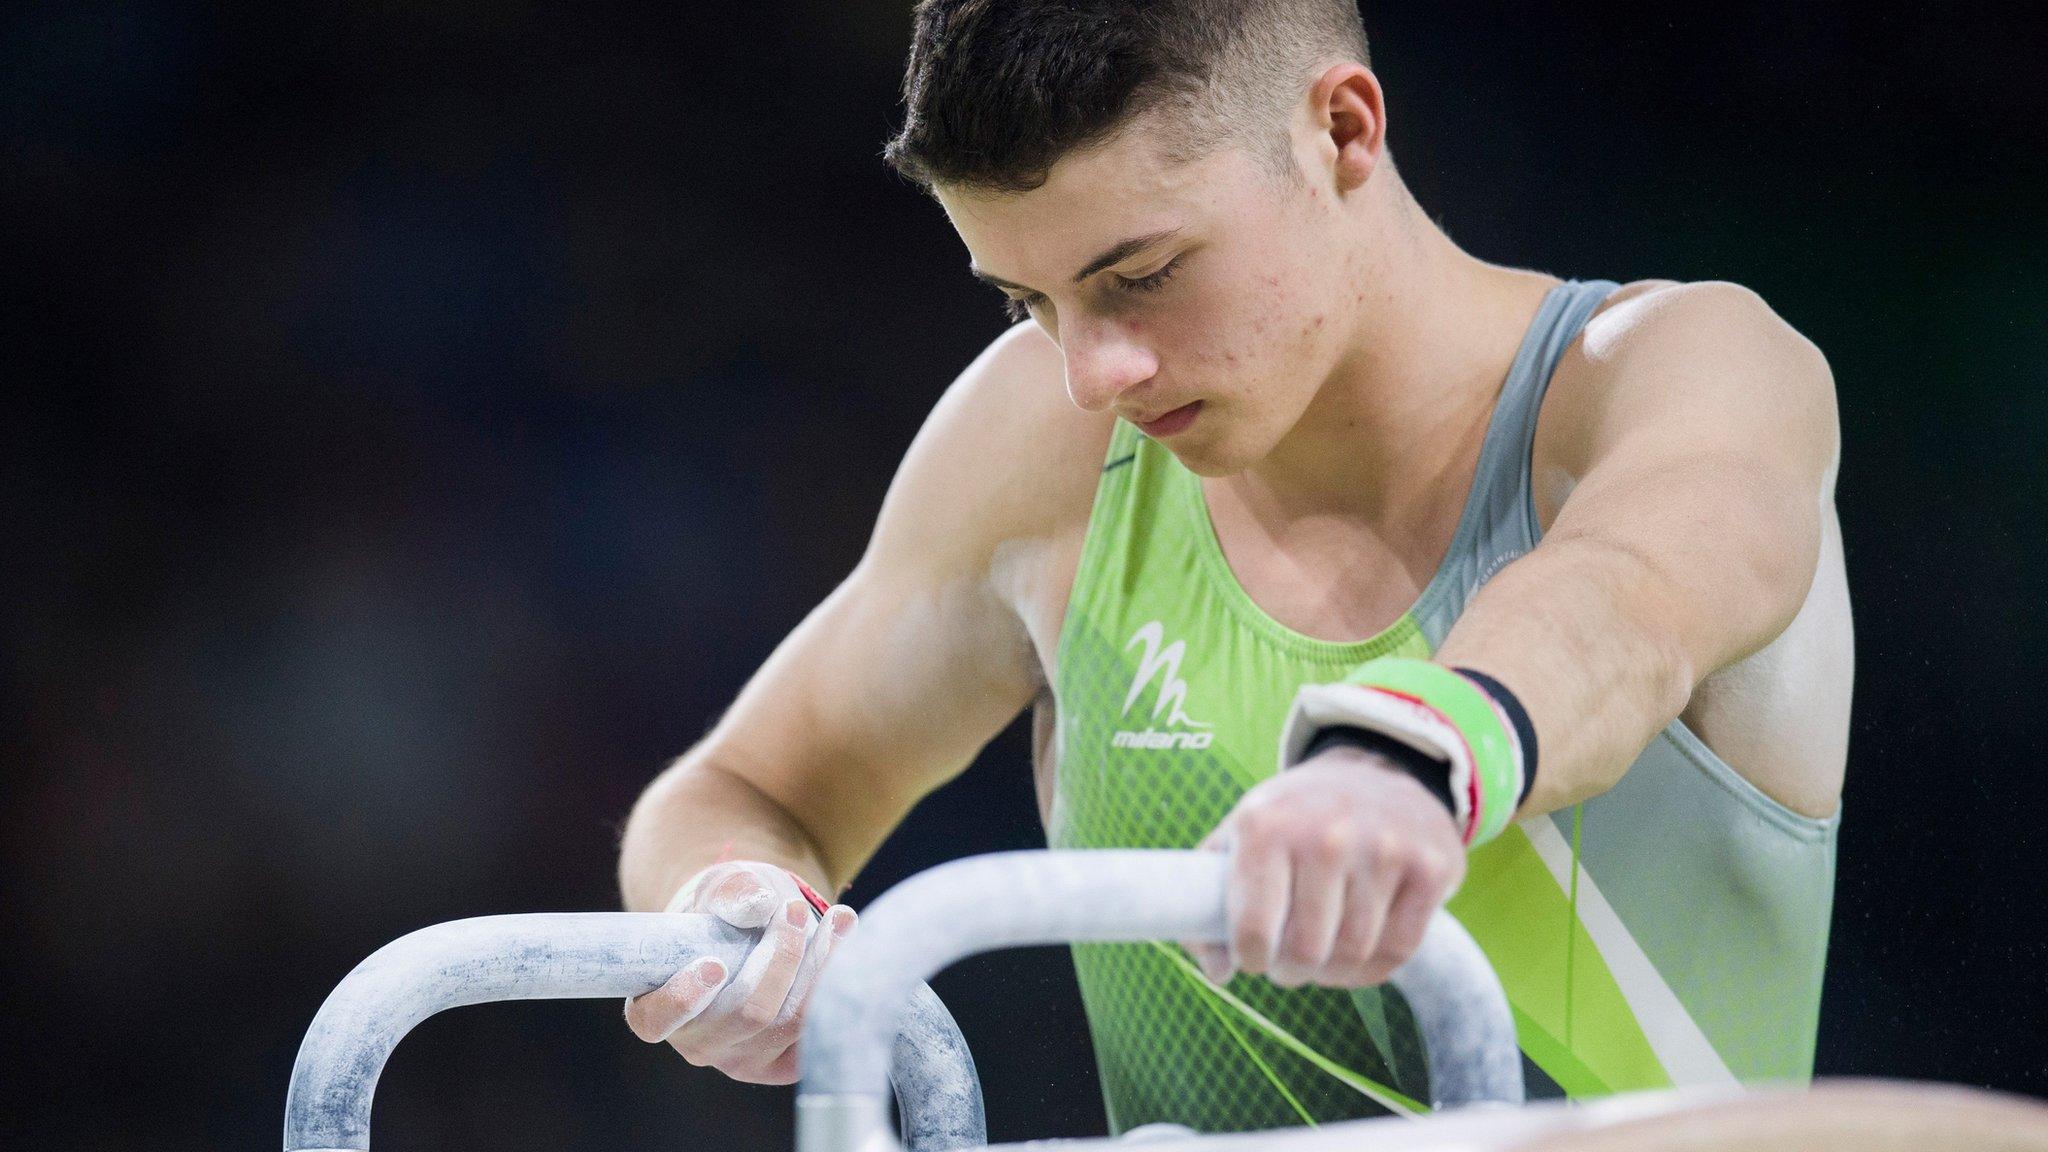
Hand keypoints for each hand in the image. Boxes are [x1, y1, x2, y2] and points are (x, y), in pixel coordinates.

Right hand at [623, 860, 856, 1083]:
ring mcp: (742, 1060)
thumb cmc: (723, 910)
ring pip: (790, 1023)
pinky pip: (816, 1034)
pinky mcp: (783, 1064)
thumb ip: (733, 892)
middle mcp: (698, 1044)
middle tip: (793, 908)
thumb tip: (761, 906)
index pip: (656, 1020)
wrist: (752, 932)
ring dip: (819, 966)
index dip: (685, 998)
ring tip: (837, 917)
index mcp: (657, 1008)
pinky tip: (845, 944)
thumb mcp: (720, 887)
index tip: (714, 964)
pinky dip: (837, 988)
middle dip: (781, 956)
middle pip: (748, 1013)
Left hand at [1186, 748, 1465, 988]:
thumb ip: (1206, 902)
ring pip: (1353, 956)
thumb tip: (1219, 973)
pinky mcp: (1430, 866)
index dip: (1250, 960)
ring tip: (1322, 955)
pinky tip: (1358, 951)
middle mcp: (1326, 835)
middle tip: (1290, 962)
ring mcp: (1384, 849)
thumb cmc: (1295, 815)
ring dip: (1333, 973)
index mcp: (1266, 827)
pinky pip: (1398, 952)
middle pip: (1307, 953)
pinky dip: (1373, 968)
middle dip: (1291, 972)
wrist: (1376, 767)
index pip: (1253, 932)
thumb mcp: (1239, 836)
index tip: (1254, 956)